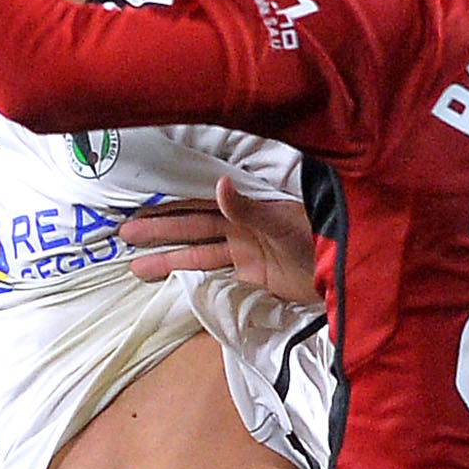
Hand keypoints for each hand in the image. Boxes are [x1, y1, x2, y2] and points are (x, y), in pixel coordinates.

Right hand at [119, 177, 321, 304]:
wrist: (344, 268)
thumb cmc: (318, 234)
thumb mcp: (282, 220)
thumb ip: (248, 209)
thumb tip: (218, 187)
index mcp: (246, 206)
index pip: (198, 202)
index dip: (169, 204)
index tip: (138, 205)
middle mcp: (241, 226)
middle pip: (192, 227)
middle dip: (159, 231)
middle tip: (123, 234)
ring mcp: (246, 252)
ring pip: (198, 254)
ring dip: (169, 259)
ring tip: (134, 266)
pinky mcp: (254, 277)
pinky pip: (217, 276)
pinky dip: (195, 279)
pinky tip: (171, 281)